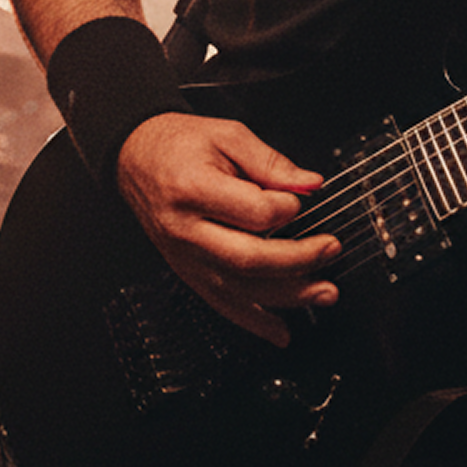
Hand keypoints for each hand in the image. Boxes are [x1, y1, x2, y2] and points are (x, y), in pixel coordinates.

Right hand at [115, 112, 342, 347]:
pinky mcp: (186, 270)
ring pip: (239, 288)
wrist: (135, 158)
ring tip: (324, 292)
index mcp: (193, 190)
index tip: (302, 199)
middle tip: (331, 250)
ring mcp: (184, 257)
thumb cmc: (178, 144)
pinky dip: (253, 320)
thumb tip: (310, 184)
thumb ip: (271, 162)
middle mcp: (186, 230)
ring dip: (287, 296)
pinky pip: (222, 303)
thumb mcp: (227, 135)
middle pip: (248, 258)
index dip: (287, 207)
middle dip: (298, 260)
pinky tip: (280, 332)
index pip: (253, 212)